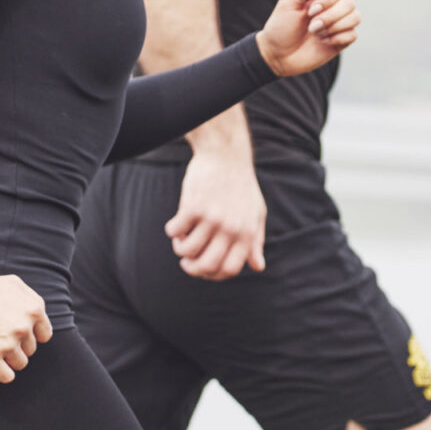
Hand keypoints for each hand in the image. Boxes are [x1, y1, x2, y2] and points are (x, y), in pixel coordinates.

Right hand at [0, 274, 52, 382]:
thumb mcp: (14, 284)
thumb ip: (31, 301)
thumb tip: (39, 320)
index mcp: (33, 309)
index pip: (44, 336)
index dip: (31, 335)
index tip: (18, 333)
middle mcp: (23, 328)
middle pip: (30, 350)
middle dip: (17, 345)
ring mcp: (7, 344)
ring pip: (20, 364)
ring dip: (9, 359)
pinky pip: (6, 377)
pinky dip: (1, 373)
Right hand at [165, 145, 267, 278]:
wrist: (226, 155)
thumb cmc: (242, 185)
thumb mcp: (256, 213)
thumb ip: (256, 241)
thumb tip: (258, 267)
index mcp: (247, 233)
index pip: (229, 269)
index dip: (214, 275)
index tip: (204, 268)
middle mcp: (230, 229)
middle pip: (206, 265)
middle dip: (192, 268)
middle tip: (187, 261)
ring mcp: (212, 218)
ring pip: (187, 250)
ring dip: (180, 249)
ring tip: (181, 240)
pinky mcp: (194, 206)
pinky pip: (175, 231)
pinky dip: (172, 231)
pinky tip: (176, 224)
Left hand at [256, 0, 360, 77]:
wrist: (278, 55)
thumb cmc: (281, 27)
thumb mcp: (288, 3)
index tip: (310, 10)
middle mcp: (333, 7)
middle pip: (350, 2)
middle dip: (330, 16)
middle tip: (311, 25)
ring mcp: (339, 24)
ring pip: (355, 17)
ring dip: (334, 26)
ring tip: (316, 34)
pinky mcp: (342, 41)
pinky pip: (353, 35)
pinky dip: (337, 38)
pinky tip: (322, 42)